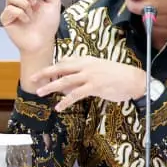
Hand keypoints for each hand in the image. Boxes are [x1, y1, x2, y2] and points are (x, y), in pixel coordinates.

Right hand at [0, 0, 61, 55]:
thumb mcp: (54, 3)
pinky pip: (10, 9)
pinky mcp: (6, 17)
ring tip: (32, 14)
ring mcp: (12, 8)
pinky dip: (20, 14)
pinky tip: (26, 20)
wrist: (42, 42)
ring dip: (24, 4)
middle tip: (35, 2)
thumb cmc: (48, 25)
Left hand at [26, 58, 146, 111]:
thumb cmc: (118, 75)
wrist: (134, 79)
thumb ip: (85, 72)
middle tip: (32, 78)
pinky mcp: (94, 86)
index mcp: (87, 59)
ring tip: (40, 92)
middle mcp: (86, 65)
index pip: (66, 61)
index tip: (43, 72)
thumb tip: (71, 81)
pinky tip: (58, 107)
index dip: (53, 67)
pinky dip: (65, 101)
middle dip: (45, 73)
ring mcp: (90, 76)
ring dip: (51, 87)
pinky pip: (76, 94)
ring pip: (65, 80)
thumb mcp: (100, 68)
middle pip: (60, 68)